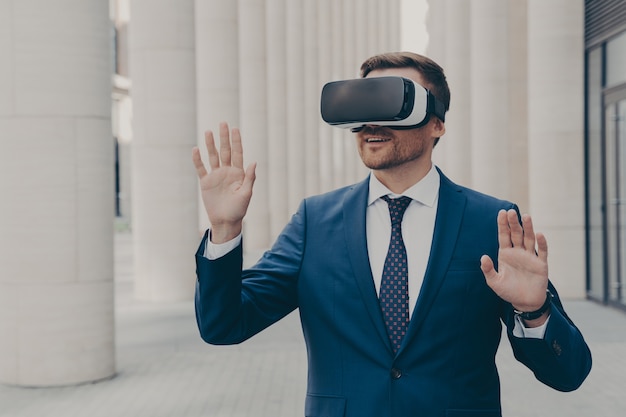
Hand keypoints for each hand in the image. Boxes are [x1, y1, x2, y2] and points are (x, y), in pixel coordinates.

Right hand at [192, 122, 255, 242]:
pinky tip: (195, 149)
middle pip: (225, 151)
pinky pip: (201, 168)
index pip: (238, 153)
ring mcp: (216, 176)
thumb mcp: (246, 194)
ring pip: (212, 156)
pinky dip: (197, 159)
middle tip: (223, 123)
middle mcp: (227, 172)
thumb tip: (253, 162)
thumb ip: (249, 178)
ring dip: (210, 145)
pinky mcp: (206, 182)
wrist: (226, 221)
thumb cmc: (239, 209)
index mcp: (238, 173)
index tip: (235, 129)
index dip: (236, 141)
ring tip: (208, 131)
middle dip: (224, 138)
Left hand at [480, 209, 548, 320]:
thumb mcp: (494, 282)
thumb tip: (483, 257)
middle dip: (513, 223)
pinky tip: (539, 235)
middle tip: (510, 212)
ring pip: (529, 239)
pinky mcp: (541, 264)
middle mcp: (518, 252)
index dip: (502, 225)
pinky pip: (542, 251)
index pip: (504, 236)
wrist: (525, 303)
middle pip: (516, 234)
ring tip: (526, 216)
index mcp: (505, 254)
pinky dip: (541, 243)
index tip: (501, 212)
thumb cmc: (508, 291)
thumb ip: (488, 270)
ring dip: (528, 228)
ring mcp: (530, 257)